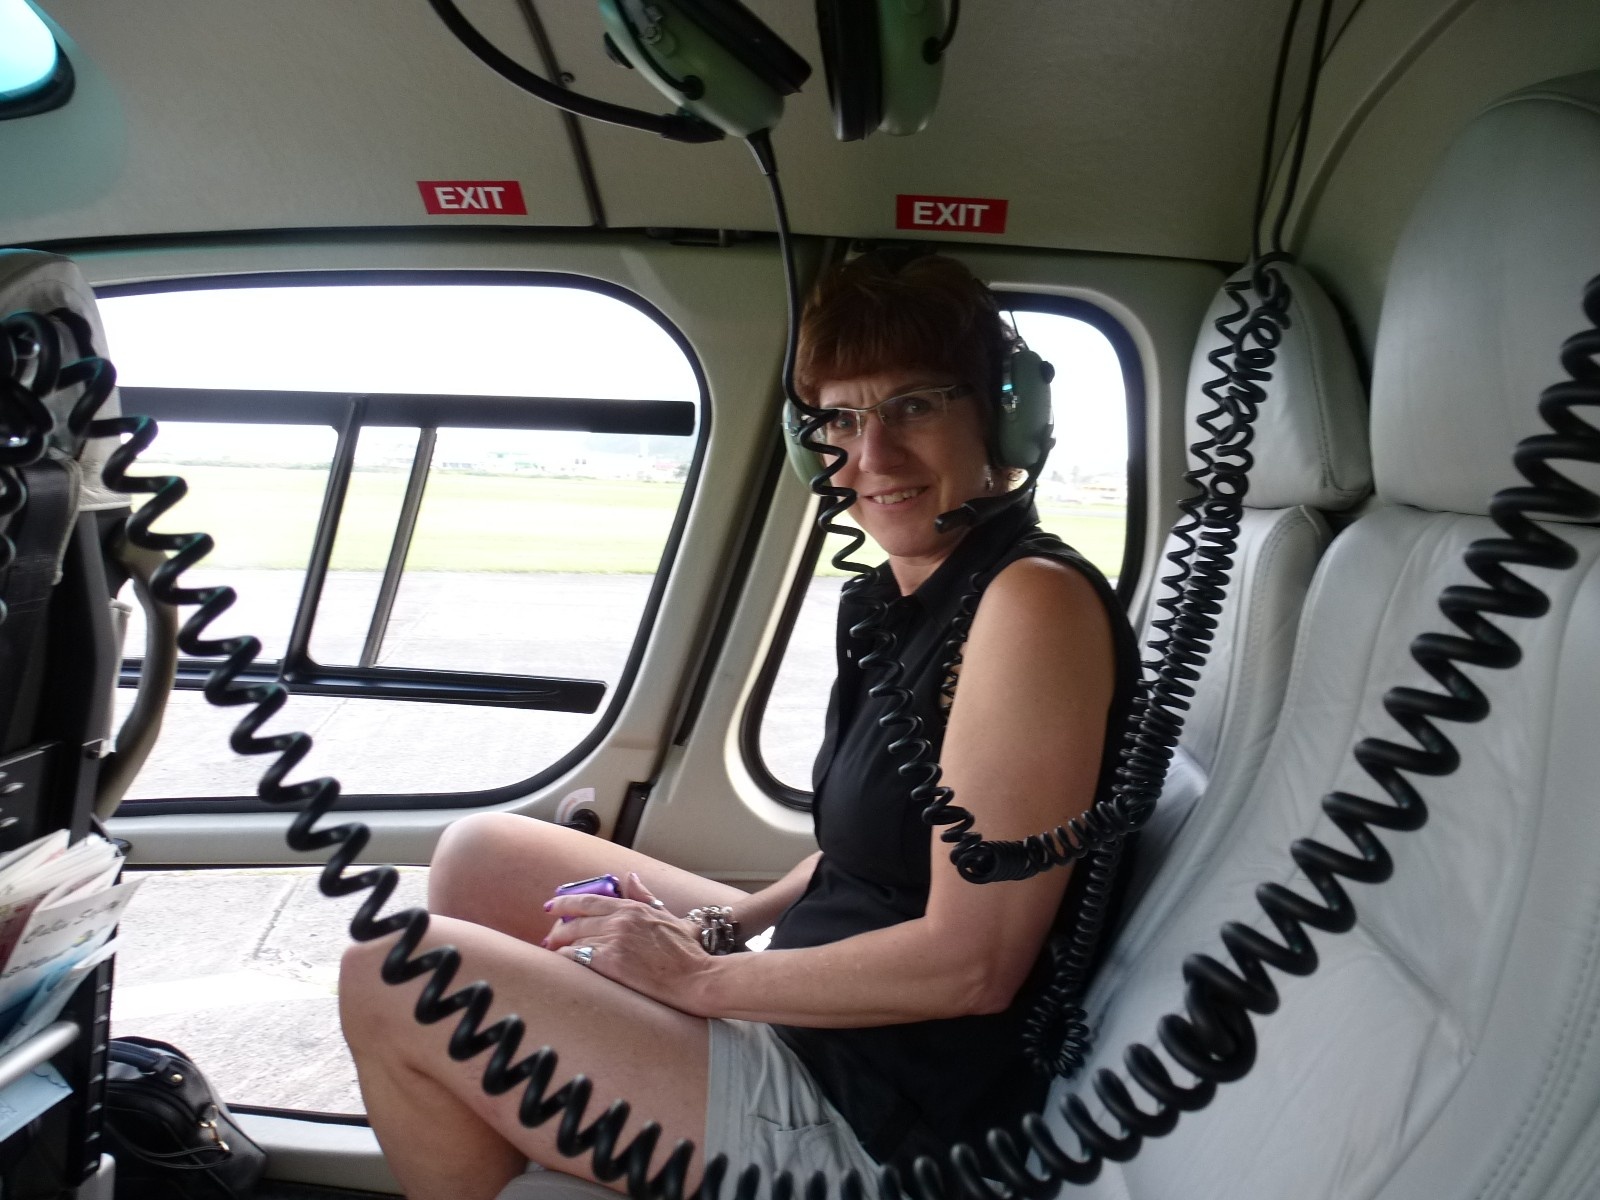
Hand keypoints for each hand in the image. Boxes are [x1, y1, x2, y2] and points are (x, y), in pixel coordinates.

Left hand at [543, 875, 711, 1012]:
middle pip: (575, 920)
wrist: (693, 978)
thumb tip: (631, 877)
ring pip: (573, 940)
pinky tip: (560, 965)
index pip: (589, 900)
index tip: (551, 906)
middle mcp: (619, 920)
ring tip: (554, 954)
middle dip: (557, 929)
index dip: (565, 903)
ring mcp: (613, 940)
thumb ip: (646, 896)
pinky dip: (564, 960)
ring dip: (559, 947)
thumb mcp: (669, 916)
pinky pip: (575, 958)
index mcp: (632, 908)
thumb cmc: (686, 953)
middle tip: (549, 937)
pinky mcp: (609, 962)